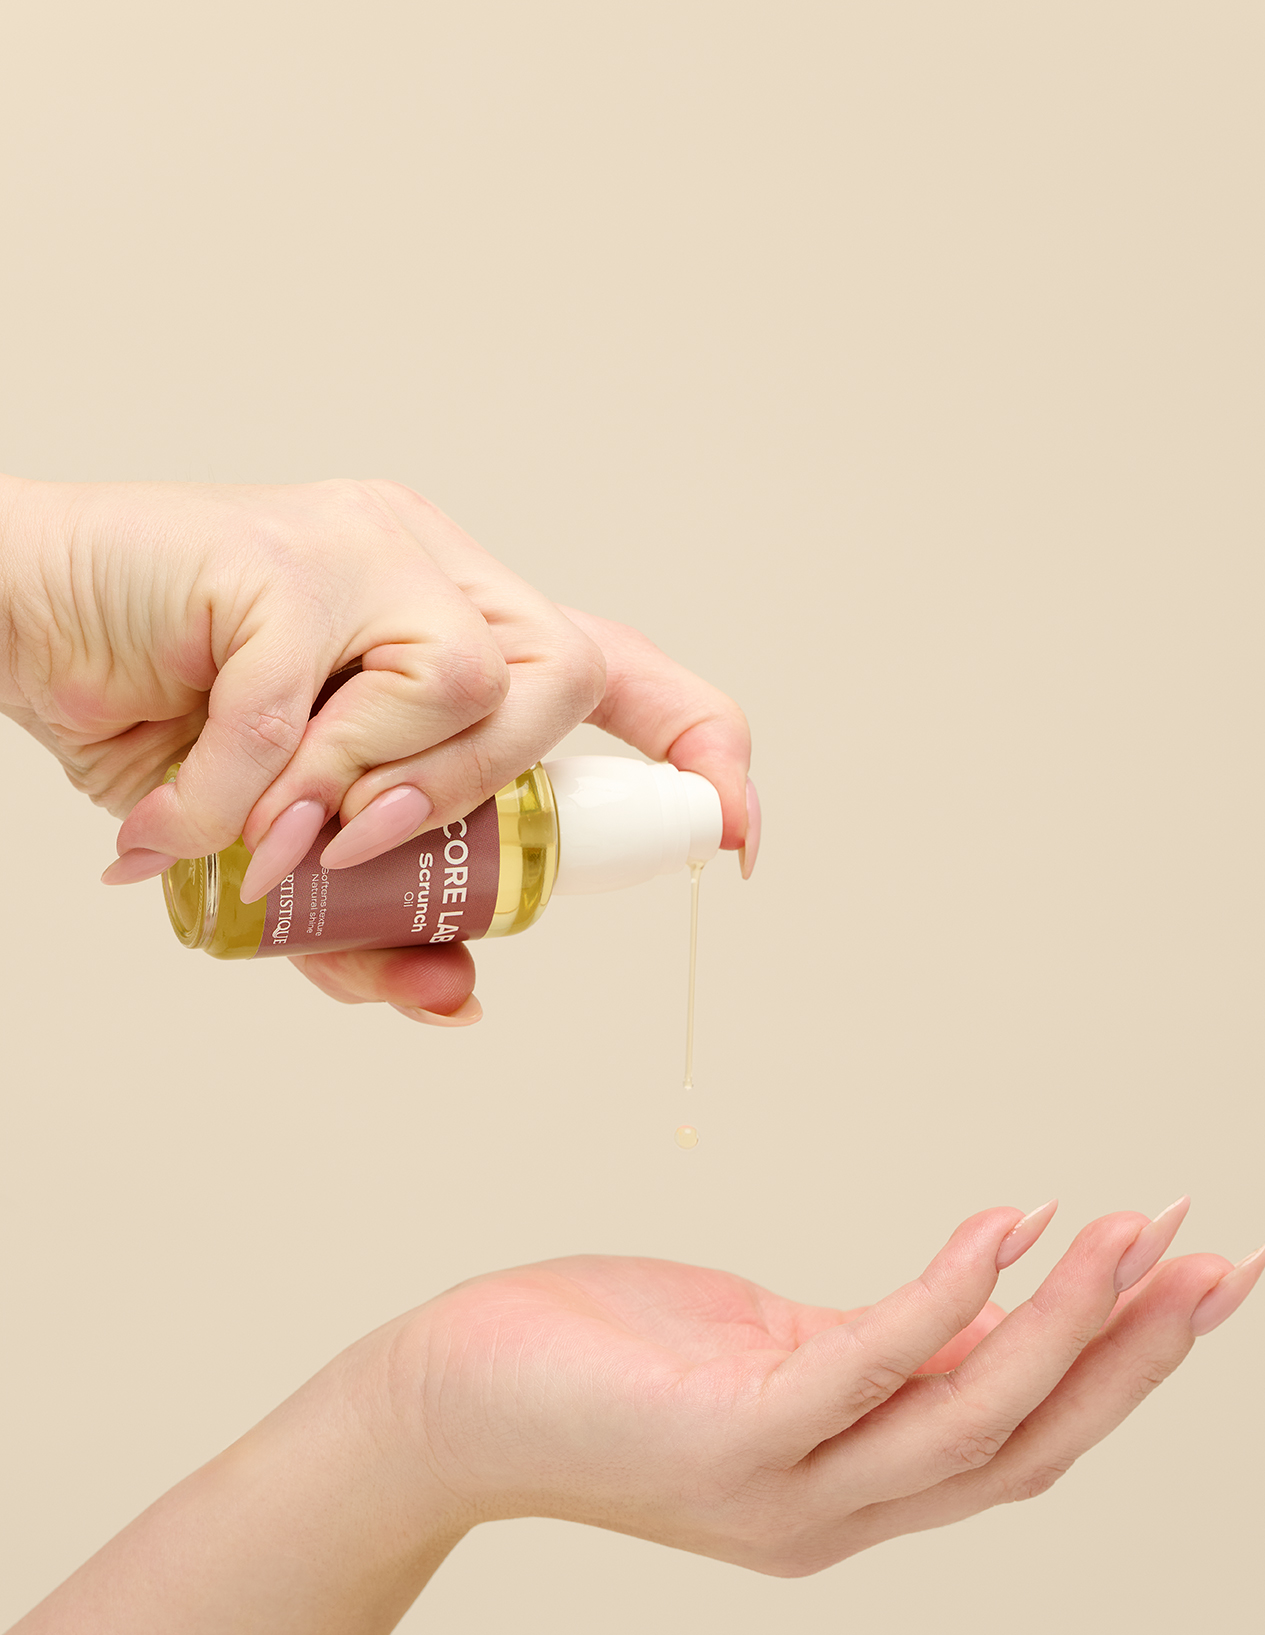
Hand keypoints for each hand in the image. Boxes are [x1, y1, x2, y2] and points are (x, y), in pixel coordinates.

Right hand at [0, 476, 753, 1022]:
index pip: (616, 672)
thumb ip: (370, 931)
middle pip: (560, 679)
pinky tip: (176, 837)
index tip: (735, 835)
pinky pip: (300, 707)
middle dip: (486, 800)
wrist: (17, 632)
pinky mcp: (276, 552)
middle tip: (372, 853)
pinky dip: (240, 800)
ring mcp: (362, 546)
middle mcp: (432, 571)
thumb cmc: (161, 726)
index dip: (700, 746)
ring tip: (275, 844)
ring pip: (463, 678)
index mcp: (458, 630)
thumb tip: (462, 999)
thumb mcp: (287, 864)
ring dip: (369, 796)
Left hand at [0, 1198, 1264, 1634]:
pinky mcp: (730, 1434)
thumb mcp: (763, 1354)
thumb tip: (977, 1289)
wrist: (448, 1404)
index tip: (1202, 1282)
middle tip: (1222, 1258)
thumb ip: (869, 1347)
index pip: (1025, 1437)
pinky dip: (949, 1295)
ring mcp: (788, 1483)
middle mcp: (838, 1507)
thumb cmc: (601, 1363)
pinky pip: (868, 1365)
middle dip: (1137, 1349)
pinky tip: (1004, 1225)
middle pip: (1029, 1439)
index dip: (1127, 1368)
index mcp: (854, 1485)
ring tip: (1137, 1226)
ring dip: (1069, 1317)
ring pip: (970, 1411)